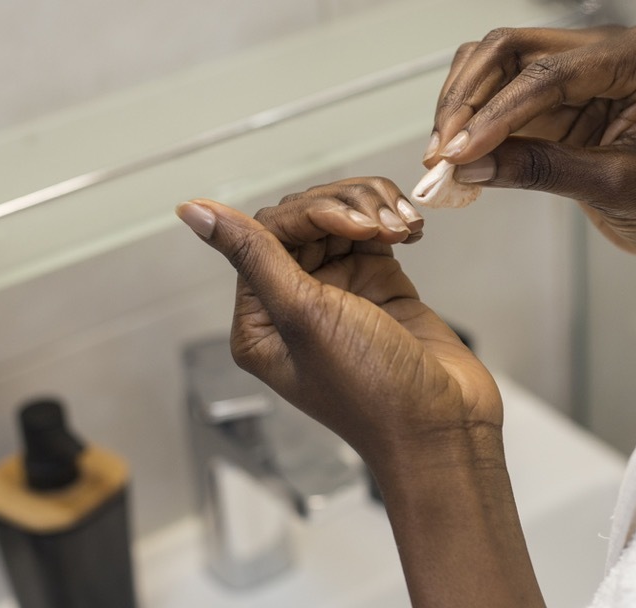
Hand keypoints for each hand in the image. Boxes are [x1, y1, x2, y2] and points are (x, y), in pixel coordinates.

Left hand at [175, 178, 501, 471]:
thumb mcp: (303, 316)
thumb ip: (252, 254)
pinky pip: (375, 234)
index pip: (268, 232)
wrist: (443, 426)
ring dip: (374, 210)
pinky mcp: (378, 286)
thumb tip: (192, 210)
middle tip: (384, 226)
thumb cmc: (370, 389)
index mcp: (260, 317)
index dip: (312, 214)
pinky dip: (393, 223)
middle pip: (305, 218)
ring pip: (342, 218)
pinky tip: (411, 233)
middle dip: (348, 209)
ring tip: (404, 229)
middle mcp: (293, 302)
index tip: (356, 226)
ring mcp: (339, 292)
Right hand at [426, 24, 635, 262]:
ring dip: (460, 105)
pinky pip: (496, 94)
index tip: (458, 151)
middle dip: (468, 99)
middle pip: (509, 48)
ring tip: (441, 157)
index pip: (549, 72)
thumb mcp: (614, 188)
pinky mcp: (553, 96)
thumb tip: (466, 164)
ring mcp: (575, 68)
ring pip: (493, 63)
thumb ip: (541, 169)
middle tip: (441, 152)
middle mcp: (604, 47)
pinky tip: (455, 156)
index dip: (496, 112)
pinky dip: (470, 121)